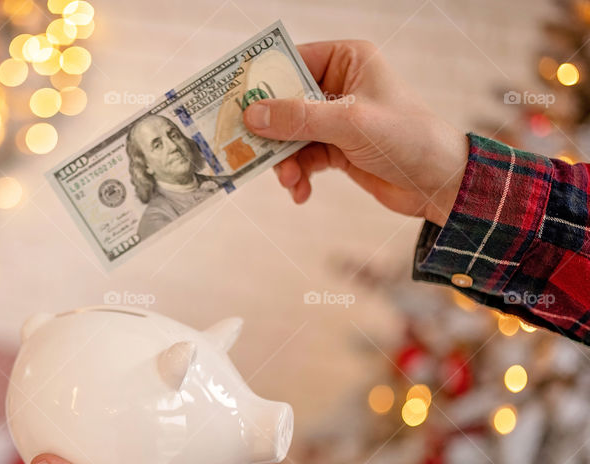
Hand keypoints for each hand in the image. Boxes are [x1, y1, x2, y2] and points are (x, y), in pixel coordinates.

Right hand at [243, 40, 468, 227]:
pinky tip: (301, 192)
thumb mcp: (350, 124)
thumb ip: (300, 118)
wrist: (441, 183)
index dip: (261, 82)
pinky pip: (302, 158)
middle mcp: (338, 85)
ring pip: (289, 135)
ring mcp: (335, 119)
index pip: (291, 61)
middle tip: (248, 151)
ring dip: (284, 161)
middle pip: (283, 102)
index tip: (233, 103)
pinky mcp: (336, 149)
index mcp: (346, 60)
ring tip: (290, 180)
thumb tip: (252, 114)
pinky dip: (298, 176)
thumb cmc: (408, 138)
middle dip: (270, 132)